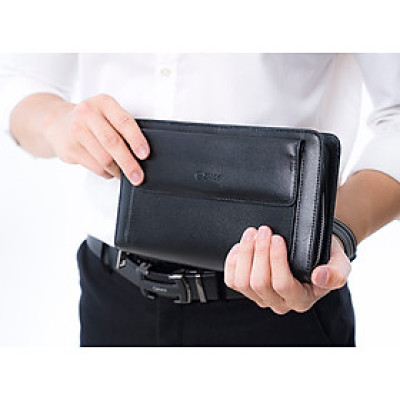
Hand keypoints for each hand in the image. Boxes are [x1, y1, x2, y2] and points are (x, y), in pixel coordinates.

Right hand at [44, 94, 148, 184]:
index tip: (145, 154)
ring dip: (117, 170)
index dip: (136, 139)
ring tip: (123, 173)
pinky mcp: (70, 148)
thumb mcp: (106, 114)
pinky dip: (107, 173)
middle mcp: (88, 114)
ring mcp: (76, 131)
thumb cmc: (90, 121)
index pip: (124, 122)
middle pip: (113, 143)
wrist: (57, 123)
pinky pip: (95, 167)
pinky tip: (109, 171)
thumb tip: (141, 153)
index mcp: (104, 103)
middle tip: (138, 176)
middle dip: (129, 163)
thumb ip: (122, 127)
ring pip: (104, 159)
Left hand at [224, 226, 350, 313]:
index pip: (282, 284)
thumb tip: (320, 277)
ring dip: (245, 254)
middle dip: (259, 252)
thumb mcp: (340, 264)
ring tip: (252, 234)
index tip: (277, 237)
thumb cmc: (324, 259)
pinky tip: (241, 247)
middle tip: (263, 231)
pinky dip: (233, 262)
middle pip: (259, 283)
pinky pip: (232, 281)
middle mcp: (279, 302)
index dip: (276, 260)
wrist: (312, 254)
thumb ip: (336, 273)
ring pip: (243, 282)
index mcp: (301, 299)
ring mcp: (261, 297)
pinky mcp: (247, 289)